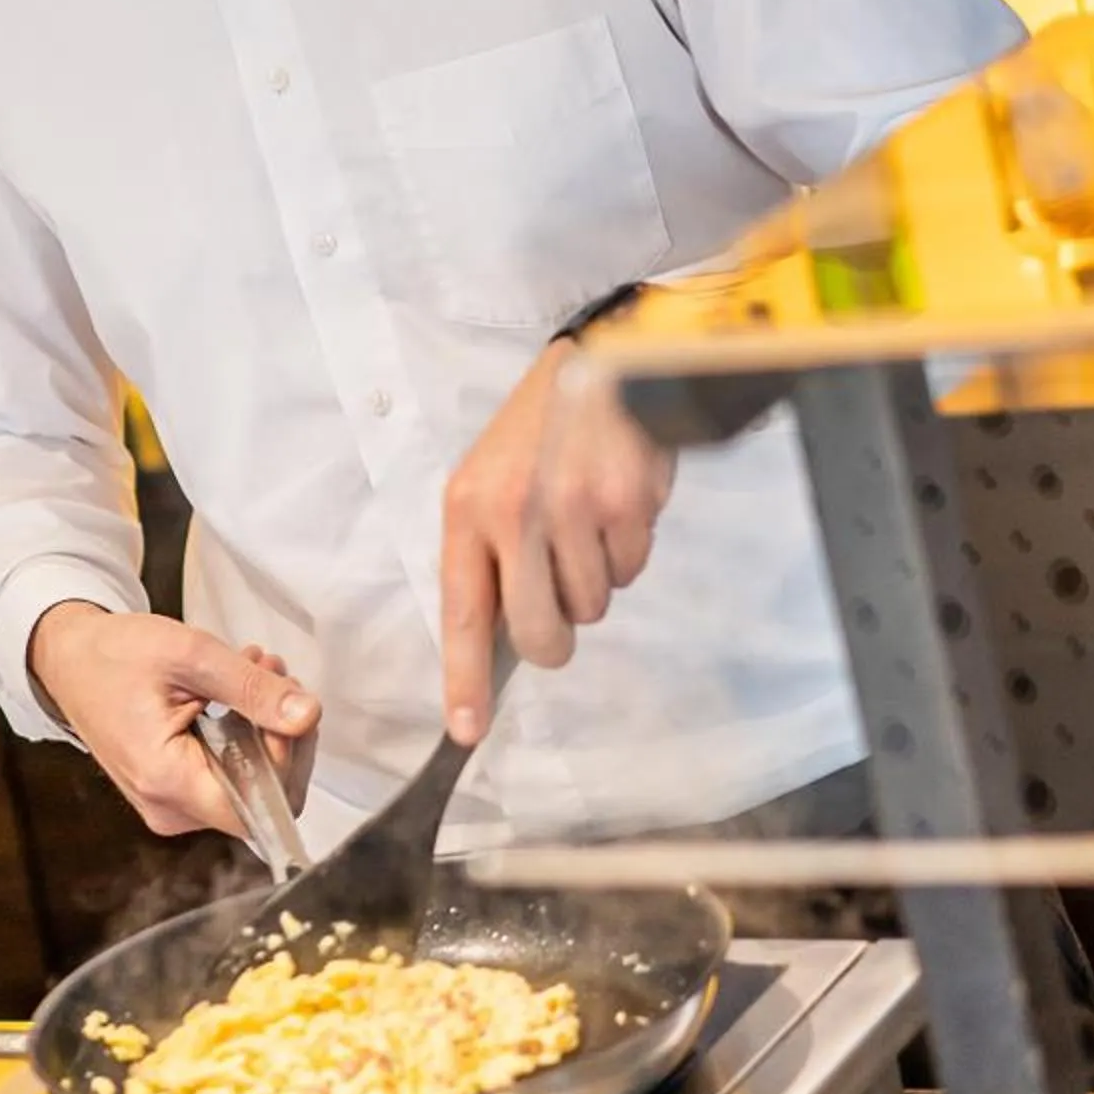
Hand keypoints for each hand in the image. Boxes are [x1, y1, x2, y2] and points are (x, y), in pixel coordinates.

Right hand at [27, 602, 319, 838]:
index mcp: (166, 780)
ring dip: (264, 728)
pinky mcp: (173, 794)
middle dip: (280, 734)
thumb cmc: (114, 655)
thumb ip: (251, 689)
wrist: (70, 659)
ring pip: (250, 787)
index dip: (286, 758)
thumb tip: (307, 715)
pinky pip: (228, 778)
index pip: (261, 806)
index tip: (283, 702)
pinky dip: (243, 737)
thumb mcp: (190, 656)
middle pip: (262, 798)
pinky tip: (235, 694)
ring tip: (251, 670)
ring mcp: (170, 805)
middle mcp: (168, 808)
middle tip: (271, 673)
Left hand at [438, 337, 674, 746]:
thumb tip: (494, 640)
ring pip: (592, 606)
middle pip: (539, 633)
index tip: (466, 729)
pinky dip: (626, 550)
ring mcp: (575, 509)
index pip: (462, 613)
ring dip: (592, 579)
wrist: (597, 363)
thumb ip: (484, 555)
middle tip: (557, 604)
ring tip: (583, 520)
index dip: (466, 679)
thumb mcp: (484, 482)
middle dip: (553, 637)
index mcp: (467, 509)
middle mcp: (517, 512)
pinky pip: (631, 571)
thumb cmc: (535, 433)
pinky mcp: (629, 503)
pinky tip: (612, 504)